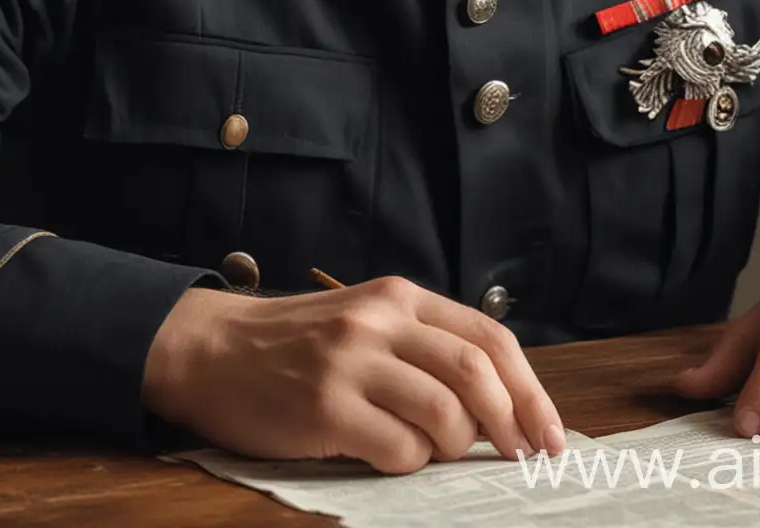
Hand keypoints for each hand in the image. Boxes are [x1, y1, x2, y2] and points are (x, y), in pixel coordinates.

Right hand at [141, 275, 565, 473]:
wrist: (210, 349)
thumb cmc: (296, 345)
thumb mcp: (364, 321)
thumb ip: (423, 347)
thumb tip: (500, 405)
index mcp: (398, 297)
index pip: (489, 337)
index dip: (530, 390)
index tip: (550, 434)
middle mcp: (379, 321)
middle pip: (476, 372)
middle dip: (513, 422)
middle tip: (521, 457)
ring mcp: (350, 363)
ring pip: (444, 413)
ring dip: (455, 447)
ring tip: (433, 451)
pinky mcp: (324, 407)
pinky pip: (398, 448)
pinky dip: (409, 463)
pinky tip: (387, 454)